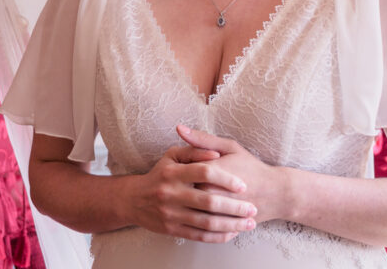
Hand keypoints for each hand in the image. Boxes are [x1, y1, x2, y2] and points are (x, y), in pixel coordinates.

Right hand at [121, 142, 257, 241]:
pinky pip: (199, 236)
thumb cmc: (160, 174)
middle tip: (252, 208)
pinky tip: (232, 233)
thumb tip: (215, 154)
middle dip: (234, 206)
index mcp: (173, 172)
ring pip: (207, 222)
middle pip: (208, 201)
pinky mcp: (172, 230)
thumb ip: (195, 150)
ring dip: (231, 224)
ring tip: (249, 223)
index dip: (226, 178)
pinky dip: (218, 236)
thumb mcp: (172, 155)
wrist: (134, 200)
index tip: (242, 185)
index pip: (204, 172)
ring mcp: (171, 214)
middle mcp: (170, 193)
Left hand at [176, 124, 285, 223]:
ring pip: (191, 210)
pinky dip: (202, 219)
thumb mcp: (229, 147)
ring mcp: (215, 211)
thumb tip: (179, 127)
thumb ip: (202, 139)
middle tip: (200, 185)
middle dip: (185, 188)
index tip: (192, 169)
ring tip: (204, 199)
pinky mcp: (221, 225)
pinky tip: (208, 212)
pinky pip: (203, 226)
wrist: (275, 193)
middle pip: (184, 191)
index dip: (183, 169)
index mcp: (208, 170)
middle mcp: (209, 191)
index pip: (181, 170)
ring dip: (191, 206)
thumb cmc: (250, 167)